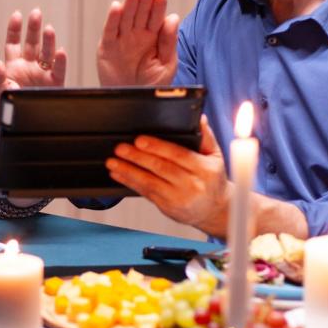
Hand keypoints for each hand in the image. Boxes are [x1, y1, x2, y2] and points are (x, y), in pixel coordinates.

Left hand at [0, 8, 67, 109]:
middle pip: (32, 43)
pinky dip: (60, 61)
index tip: (17, 15)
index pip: (13, 43)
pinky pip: (59, 70)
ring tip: (49, 29)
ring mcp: (42, 74)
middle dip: (34, 28)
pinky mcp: (54, 84)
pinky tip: (60, 51)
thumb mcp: (0, 92)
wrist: (22, 126)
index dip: (15, 29)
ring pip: (47, 53)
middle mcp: (29, 66)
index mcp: (14, 65)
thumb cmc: (8, 109)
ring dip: (48, 41)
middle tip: (36, 13)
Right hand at [96, 0, 178, 85]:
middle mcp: (137, 34)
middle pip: (141, 13)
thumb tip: (173, 18)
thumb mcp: (166, 66)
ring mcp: (122, 39)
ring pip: (125, 18)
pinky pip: (110, 30)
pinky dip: (112, 19)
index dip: (158, 6)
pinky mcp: (107, 46)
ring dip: (129, 4)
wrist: (132, 102)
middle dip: (144, 0)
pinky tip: (117, 7)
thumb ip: (169, 43)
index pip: (157, 17)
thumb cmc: (151, 85)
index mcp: (154, 37)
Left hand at [106, 116, 231, 236]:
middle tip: (121, 148)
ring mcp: (179, 198)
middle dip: (138, 157)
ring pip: (150, 182)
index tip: (140, 140)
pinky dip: (129, 182)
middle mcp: (192, 184)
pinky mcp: (167, 206)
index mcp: (204, 169)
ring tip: (113, 162)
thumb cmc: (212, 180)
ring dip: (129, 171)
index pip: (178, 155)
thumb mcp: (215, 156)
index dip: (158, 147)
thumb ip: (206, 136)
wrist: (214, 210)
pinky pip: (146, 192)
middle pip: (161, 168)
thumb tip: (200, 117)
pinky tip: (118, 174)